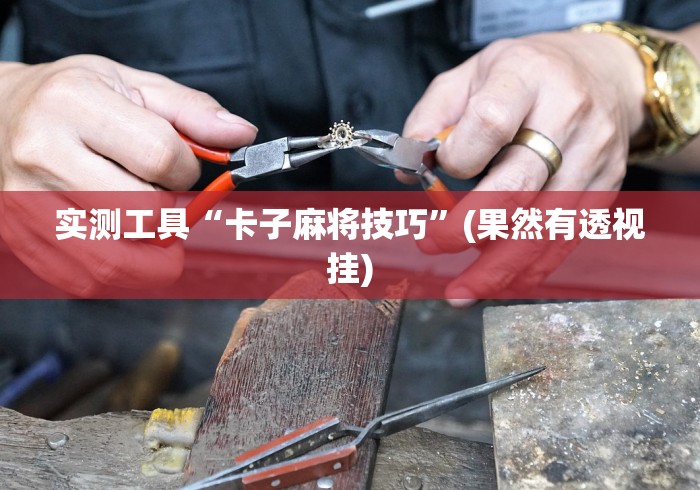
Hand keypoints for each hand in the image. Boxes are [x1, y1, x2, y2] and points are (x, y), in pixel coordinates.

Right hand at [0, 55, 256, 294]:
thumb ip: (192, 111)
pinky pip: (84, 280)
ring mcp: (24, 202)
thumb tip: (243, 135)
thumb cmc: (70, 99)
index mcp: (73, 105)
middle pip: (144, 213)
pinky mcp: (20, 238)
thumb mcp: (131, 84)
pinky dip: (119, 276)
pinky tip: (123, 249)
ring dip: (151, 257)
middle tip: (159, 198)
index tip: (178, 167)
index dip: (187, 170)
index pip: (162, 157)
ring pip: (114, 260)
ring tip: (153, 235)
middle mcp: (43, 154)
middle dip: (169, 213)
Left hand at [403, 31, 646, 303]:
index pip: (490, 124)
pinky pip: (568, 238)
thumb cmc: (527, 75)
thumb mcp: (470, 73)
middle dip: (469, 226)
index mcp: (526, 78)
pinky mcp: (606, 186)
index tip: (441, 169)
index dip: (459, 157)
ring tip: (462, 290)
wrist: (602, 73)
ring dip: (499, 266)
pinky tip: (502, 283)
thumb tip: (409, 168)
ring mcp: (593, 154)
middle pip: (519, 184)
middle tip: (431, 245)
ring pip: (546, 224)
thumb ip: (431, 117)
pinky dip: (532, 267)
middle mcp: (568, 116)